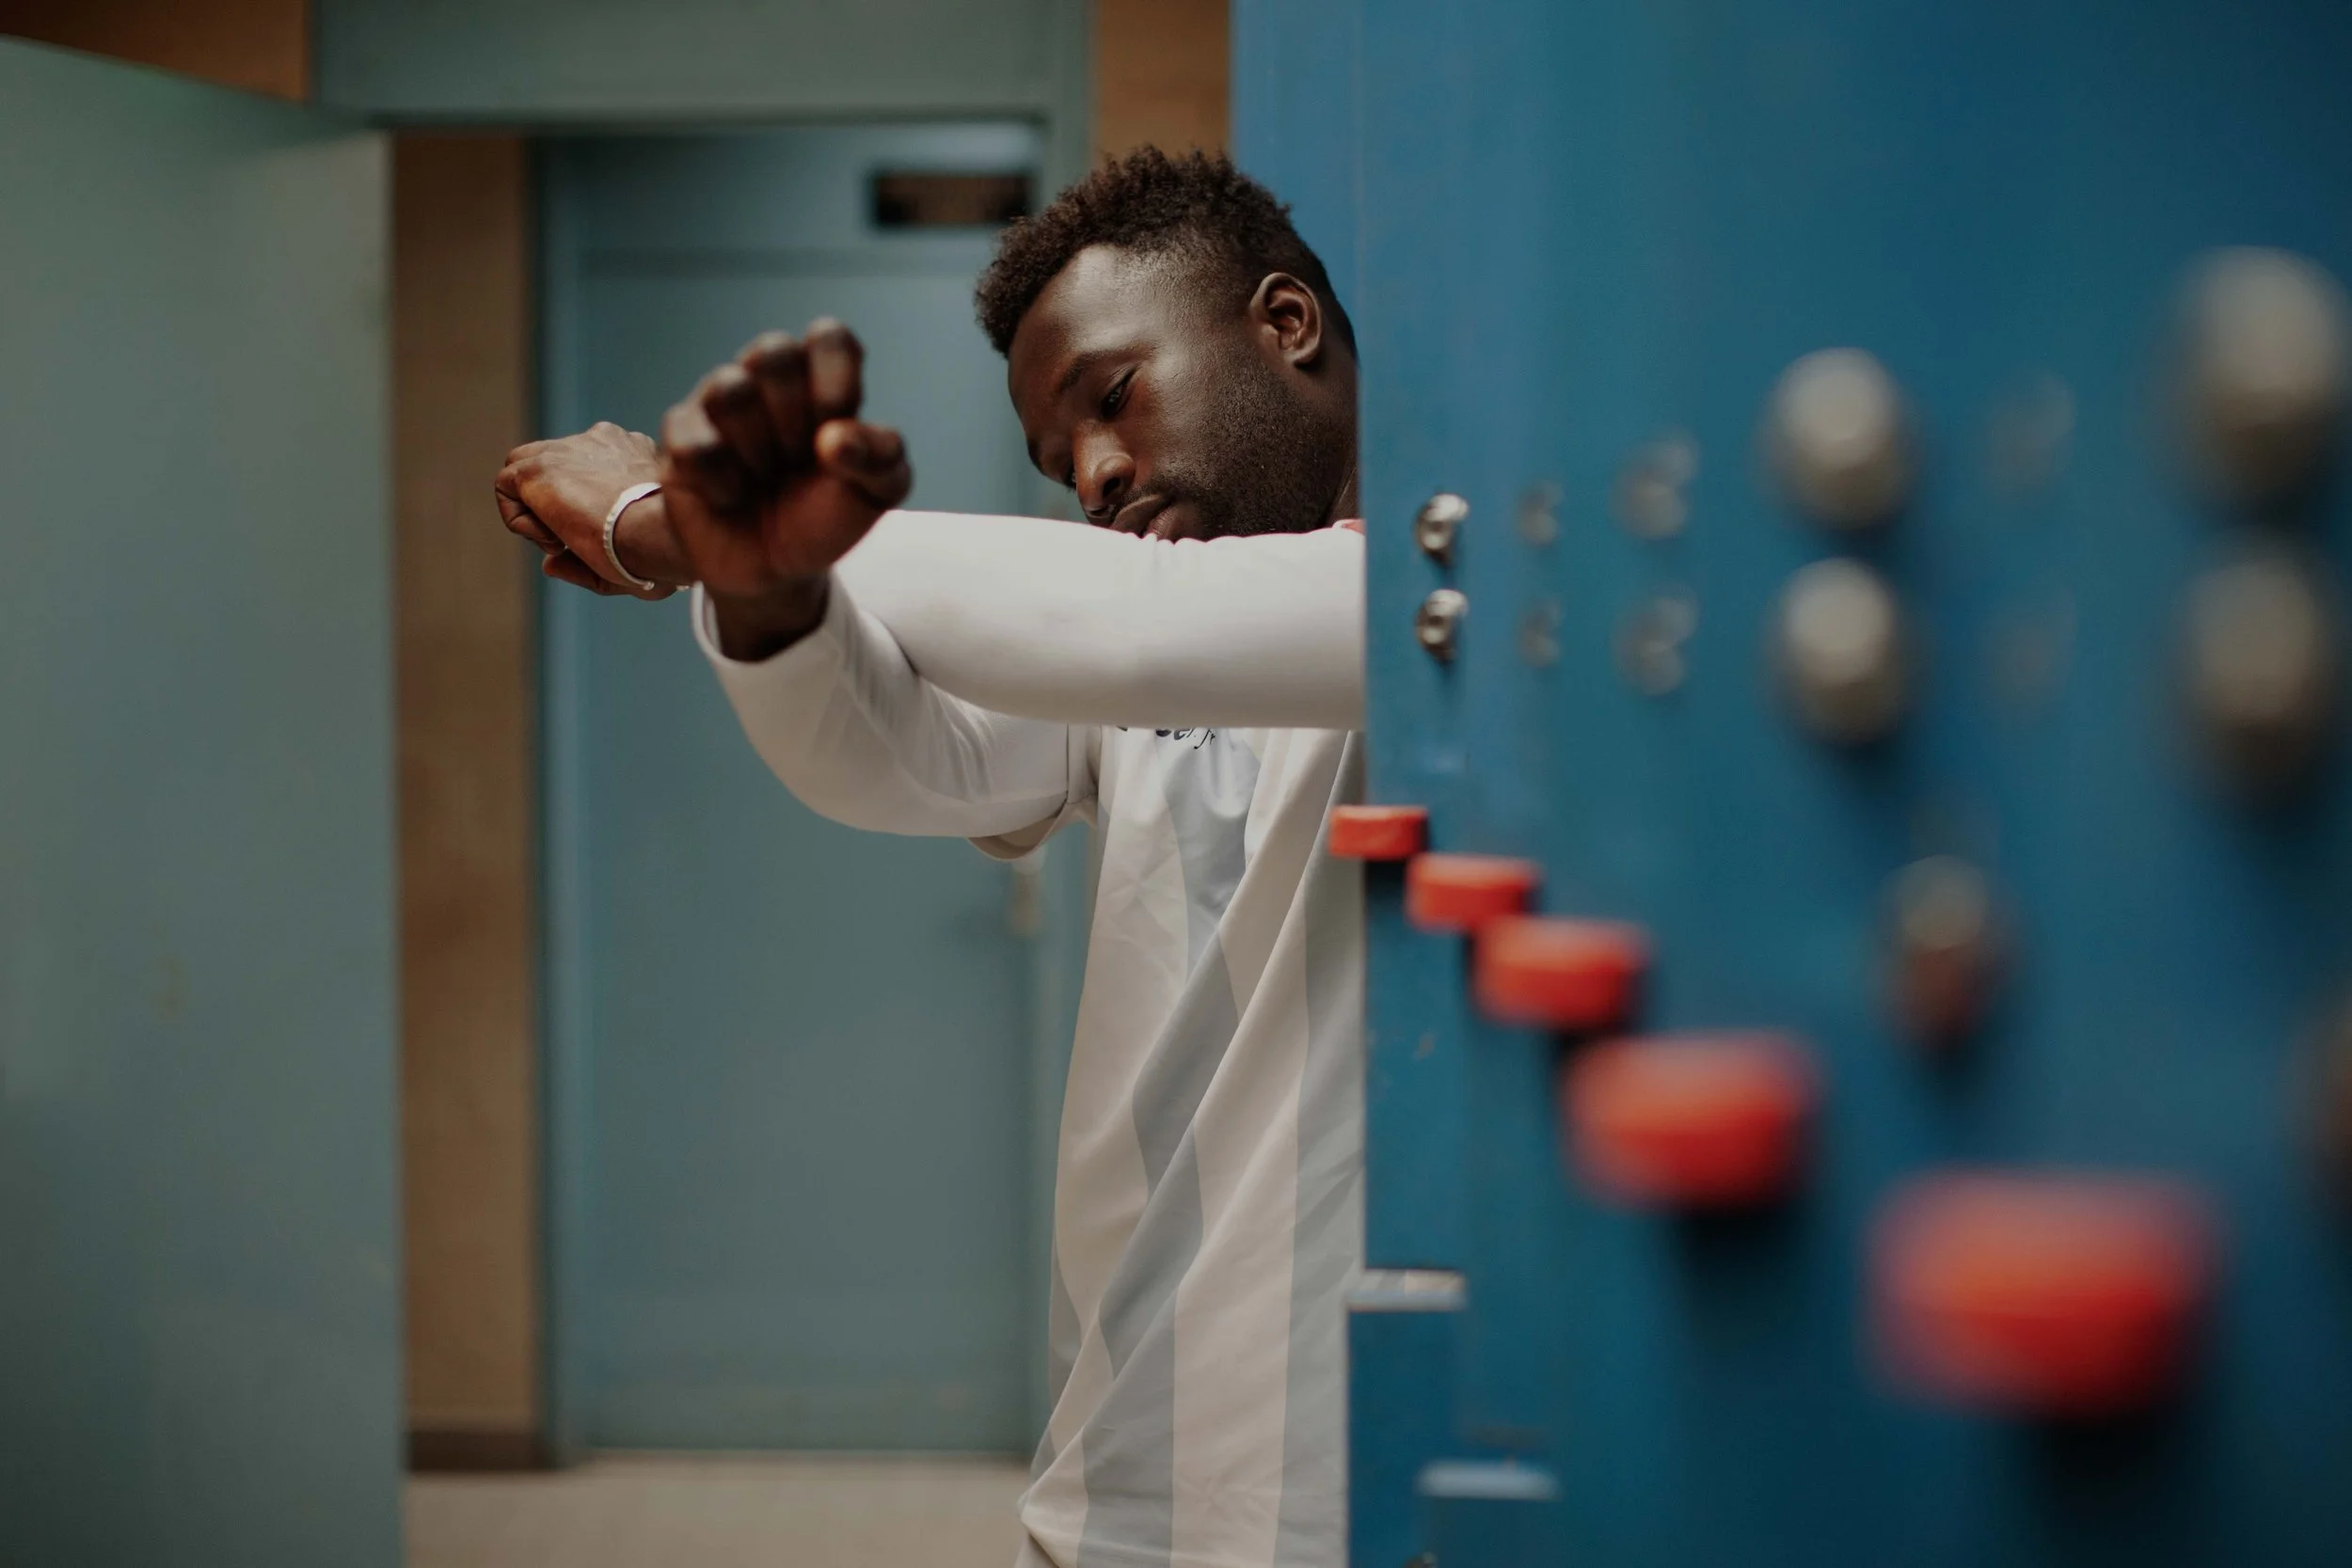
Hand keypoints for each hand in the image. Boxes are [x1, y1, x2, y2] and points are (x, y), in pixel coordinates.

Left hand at [494, 422, 686, 598]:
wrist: (658, 536)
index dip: (585, 502)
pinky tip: (554, 540)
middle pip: (557, 464)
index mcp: (633, 450)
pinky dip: (521, 521)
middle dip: (557, 502)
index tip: (597, 534)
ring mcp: (567, 449)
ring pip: (526, 471)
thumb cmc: (663, 550)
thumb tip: (549, 565)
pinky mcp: (539, 467)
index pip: (591, 465)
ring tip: (563, 541)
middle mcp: (601, 440)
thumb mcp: (637, 552)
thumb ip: (590, 558)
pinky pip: (507, 487)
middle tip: (575, 539)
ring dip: (536, 512)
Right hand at [659, 320, 913, 658]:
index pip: (829, 337)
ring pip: (730, 390)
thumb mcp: (878, 492)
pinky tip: (731, 497)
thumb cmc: (825, 516)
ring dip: (758, 449)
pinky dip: (721, 481)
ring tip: (764, 478)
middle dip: (793, 418)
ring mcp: (716, 405)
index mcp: (820, 380)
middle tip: (798, 459)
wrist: (776, 571)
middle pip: (772, 352)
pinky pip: (695, 443)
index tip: (835, 428)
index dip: (836, 379)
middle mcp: (765, 380)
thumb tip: (836, 437)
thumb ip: (883, 455)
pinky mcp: (679, 438)